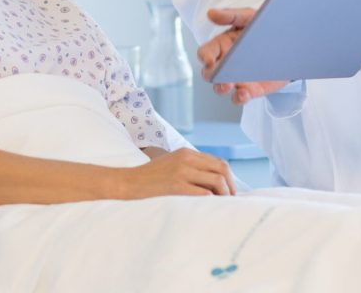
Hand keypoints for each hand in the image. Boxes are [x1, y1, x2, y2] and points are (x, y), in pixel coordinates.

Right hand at [118, 148, 234, 197]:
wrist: (129, 182)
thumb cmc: (150, 177)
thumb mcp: (172, 163)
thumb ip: (190, 167)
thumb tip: (214, 181)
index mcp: (186, 152)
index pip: (218, 162)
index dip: (228, 178)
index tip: (229, 192)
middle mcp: (186, 159)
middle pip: (222, 168)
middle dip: (230, 185)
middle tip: (230, 200)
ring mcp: (182, 171)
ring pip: (217, 180)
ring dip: (224, 194)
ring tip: (221, 204)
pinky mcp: (176, 186)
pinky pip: (204, 193)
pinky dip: (211, 200)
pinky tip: (208, 207)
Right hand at [197, 8, 287, 104]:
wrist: (290, 41)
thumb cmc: (263, 27)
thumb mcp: (249, 17)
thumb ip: (231, 15)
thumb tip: (211, 13)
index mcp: (222, 45)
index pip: (205, 52)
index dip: (204, 56)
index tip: (209, 59)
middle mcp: (226, 63)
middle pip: (209, 73)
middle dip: (211, 75)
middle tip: (219, 74)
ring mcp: (237, 77)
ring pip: (221, 87)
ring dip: (221, 88)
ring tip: (228, 85)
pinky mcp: (252, 88)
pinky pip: (240, 97)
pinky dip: (239, 97)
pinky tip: (243, 94)